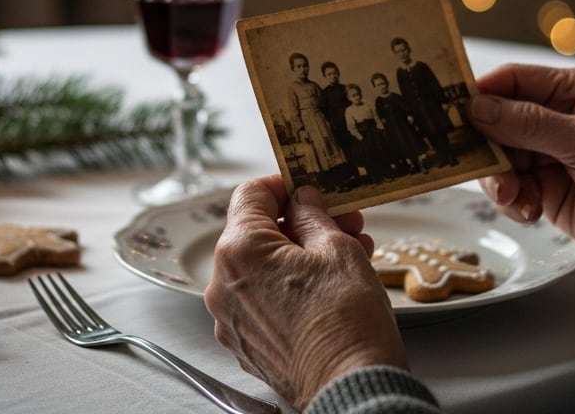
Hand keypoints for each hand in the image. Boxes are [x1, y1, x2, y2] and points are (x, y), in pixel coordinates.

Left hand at [205, 177, 406, 408]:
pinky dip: (291, 287)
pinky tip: (329, 287)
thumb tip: (302, 201)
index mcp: (239, 251)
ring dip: (301, 255)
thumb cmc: (346, 323)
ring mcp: (231, 319)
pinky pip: (263, 301)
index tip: (310, 187)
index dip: (284, 184)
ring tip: (350, 254)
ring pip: (262, 269)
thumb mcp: (338, 250)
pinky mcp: (247, 345)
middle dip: (302, 223)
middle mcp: (223, 285)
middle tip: (345, 222)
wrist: (351, 390)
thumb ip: (313, 216)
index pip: (251, 195)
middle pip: (258, 234)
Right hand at [467, 64, 574, 278]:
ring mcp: (550, 155)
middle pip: (498, 121)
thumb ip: (531, 124)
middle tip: (480, 165)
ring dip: (499, 179)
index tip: (451, 110)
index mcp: (574, 90)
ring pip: (498, 158)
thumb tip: (478, 108)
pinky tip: (531, 210)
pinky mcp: (546, 190)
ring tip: (517, 196)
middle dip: (487, 146)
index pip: (514, 81)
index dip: (482, 93)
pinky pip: (510, 189)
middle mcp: (558, 118)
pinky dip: (512, 200)